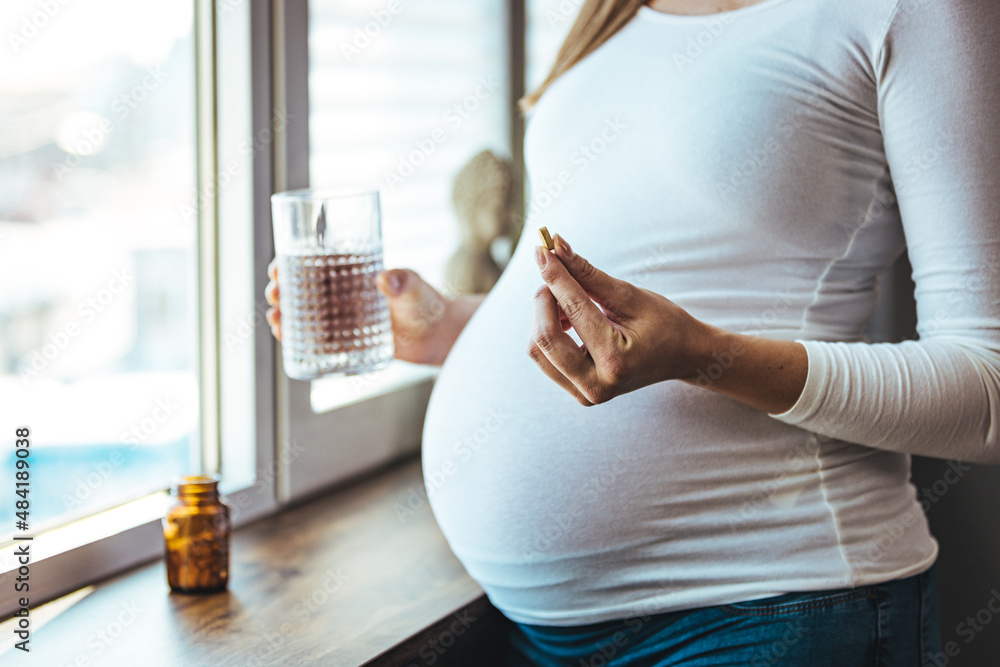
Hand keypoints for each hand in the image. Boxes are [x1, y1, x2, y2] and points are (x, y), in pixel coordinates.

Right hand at [265, 259, 475, 364]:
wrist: (437, 336)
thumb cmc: (427, 303)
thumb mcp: (415, 288)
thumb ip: (404, 281)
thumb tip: (386, 279)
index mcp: (352, 273)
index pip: (313, 264)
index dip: (290, 264)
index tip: (277, 268)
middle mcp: (343, 295)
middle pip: (302, 289)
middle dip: (281, 291)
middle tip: (274, 295)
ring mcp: (343, 319)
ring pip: (305, 315)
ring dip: (284, 316)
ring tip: (276, 320)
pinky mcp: (348, 341)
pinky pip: (316, 340)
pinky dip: (299, 340)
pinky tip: (287, 341)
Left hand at [528, 235, 712, 405]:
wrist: (682, 356)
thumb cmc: (663, 323)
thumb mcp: (629, 295)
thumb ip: (587, 274)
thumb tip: (556, 246)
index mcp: (616, 361)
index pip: (573, 311)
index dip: (555, 276)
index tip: (542, 250)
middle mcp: (597, 386)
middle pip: (544, 338)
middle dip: (544, 299)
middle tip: (557, 275)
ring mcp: (586, 395)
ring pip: (538, 350)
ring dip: (544, 317)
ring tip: (568, 300)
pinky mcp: (578, 393)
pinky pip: (546, 359)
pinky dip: (549, 332)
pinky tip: (569, 319)